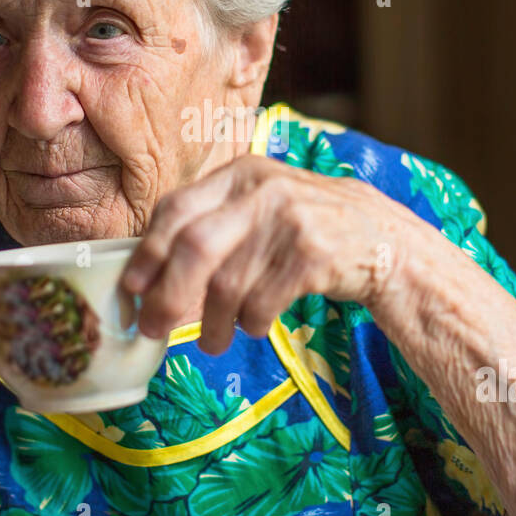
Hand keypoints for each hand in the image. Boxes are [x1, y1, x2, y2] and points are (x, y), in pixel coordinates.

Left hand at [121, 154, 432, 354]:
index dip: (147, 253)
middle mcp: (262, 190)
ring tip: (212, 342)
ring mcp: (290, 221)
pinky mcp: (314, 255)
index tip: (131, 290)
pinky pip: (262, 303)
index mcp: (240, 173)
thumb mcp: (261, 206)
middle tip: (153, 328)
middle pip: (194, 247)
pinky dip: (250, 323)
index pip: (175, 209)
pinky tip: (254, 325)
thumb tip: (148, 275)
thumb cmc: (305, 229)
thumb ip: (213, 223)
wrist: (383, 239)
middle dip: (167, 296)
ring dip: (212, 324)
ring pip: (228, 284)